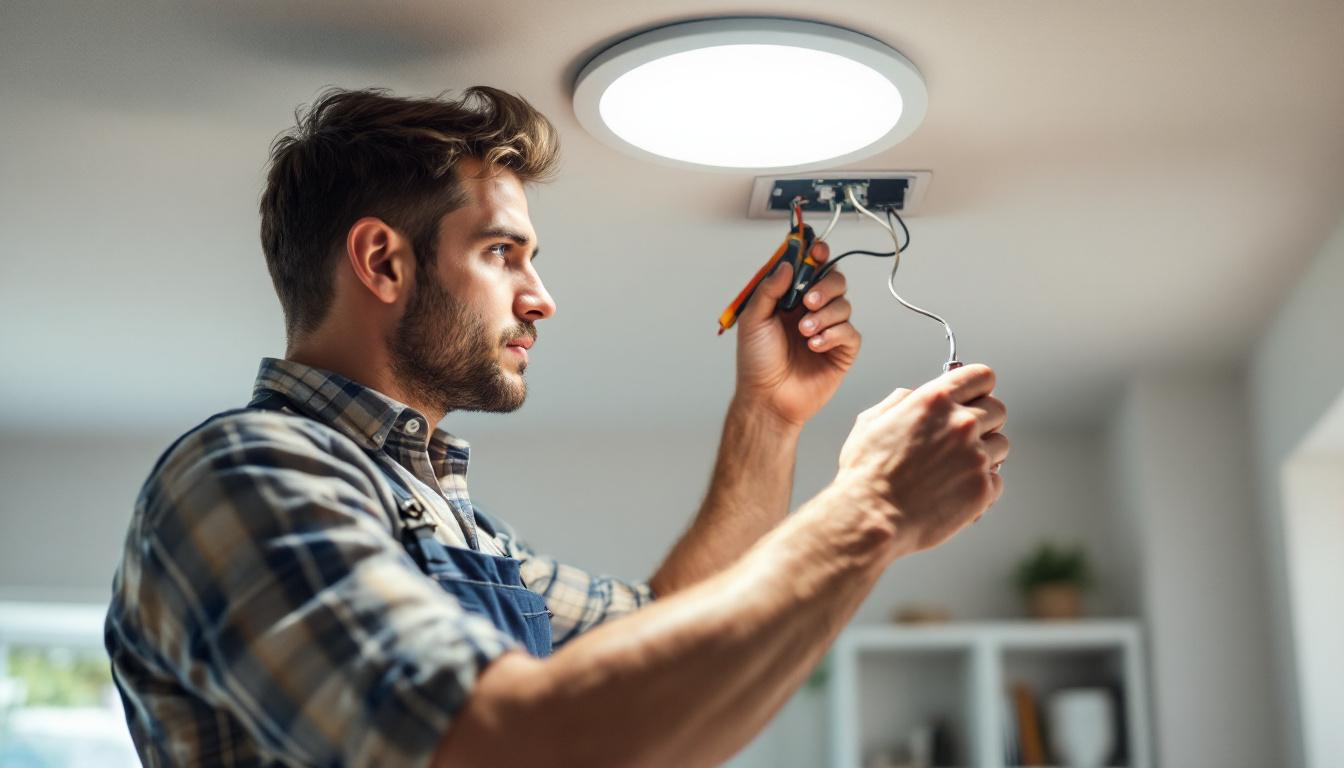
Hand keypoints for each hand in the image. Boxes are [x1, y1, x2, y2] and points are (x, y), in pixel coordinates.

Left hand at [733, 243, 860, 426]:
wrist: (768, 398)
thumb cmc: (757, 362)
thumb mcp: (754, 320)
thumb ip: (769, 289)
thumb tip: (787, 264)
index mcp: (790, 300)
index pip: (810, 269)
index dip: (817, 255)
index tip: (818, 250)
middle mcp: (811, 311)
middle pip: (835, 280)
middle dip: (825, 285)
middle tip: (808, 300)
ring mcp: (828, 330)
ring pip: (844, 305)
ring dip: (824, 315)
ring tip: (804, 333)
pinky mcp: (841, 351)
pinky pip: (849, 332)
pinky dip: (833, 335)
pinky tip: (814, 346)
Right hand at [834, 364, 1009, 554]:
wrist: (872, 517)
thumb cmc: (867, 473)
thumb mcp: (871, 421)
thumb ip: (900, 400)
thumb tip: (916, 395)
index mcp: (935, 400)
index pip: (982, 376)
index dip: (979, 388)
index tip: (975, 398)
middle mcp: (961, 424)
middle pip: (998, 409)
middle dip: (984, 421)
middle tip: (963, 439)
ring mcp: (976, 456)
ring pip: (1001, 445)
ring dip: (984, 454)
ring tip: (954, 469)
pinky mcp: (982, 488)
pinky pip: (997, 479)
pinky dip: (980, 485)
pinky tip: (954, 490)